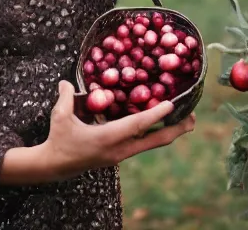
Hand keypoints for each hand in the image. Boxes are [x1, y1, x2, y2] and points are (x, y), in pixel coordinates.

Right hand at [40, 80, 195, 182]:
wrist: (56, 165)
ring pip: (151, 143)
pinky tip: (155, 122)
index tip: (172, 104)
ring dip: (167, 131)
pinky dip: (152, 132)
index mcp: (108, 138)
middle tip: (192, 117)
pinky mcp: (118, 154)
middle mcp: (119, 149)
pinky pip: (142, 143)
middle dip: (176, 129)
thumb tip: (66, 81)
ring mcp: (120, 154)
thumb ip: (65, 96)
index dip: (155, 114)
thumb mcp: (60, 116)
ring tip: (181, 119)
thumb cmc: (59, 139)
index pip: (137, 126)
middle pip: (155, 141)